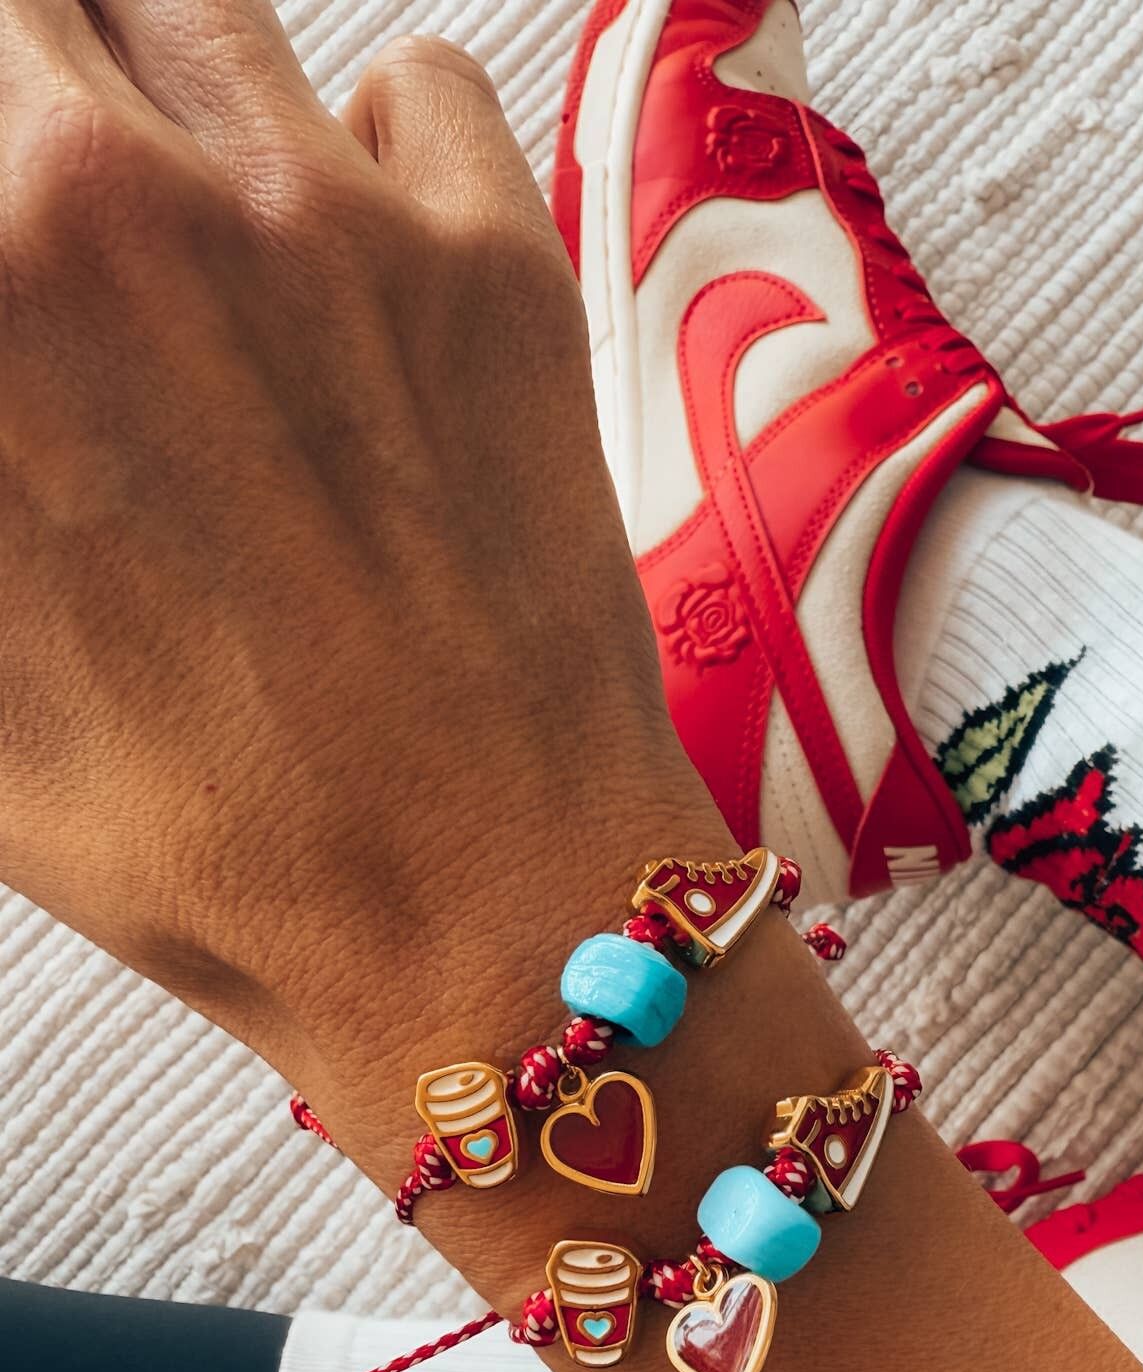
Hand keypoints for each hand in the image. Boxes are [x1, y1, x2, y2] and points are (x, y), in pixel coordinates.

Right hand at [0, 0, 709, 1087]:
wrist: (472, 911)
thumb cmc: (203, 835)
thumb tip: (2, 377)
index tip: (23, 294)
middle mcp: (118, 197)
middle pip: (31, 16)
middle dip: (25, 96)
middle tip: (56, 223)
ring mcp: (325, 210)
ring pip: (191, 10)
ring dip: (158, 93)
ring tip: (176, 232)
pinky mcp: (494, 258)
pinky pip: (407, 86)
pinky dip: (362, 145)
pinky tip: (345, 268)